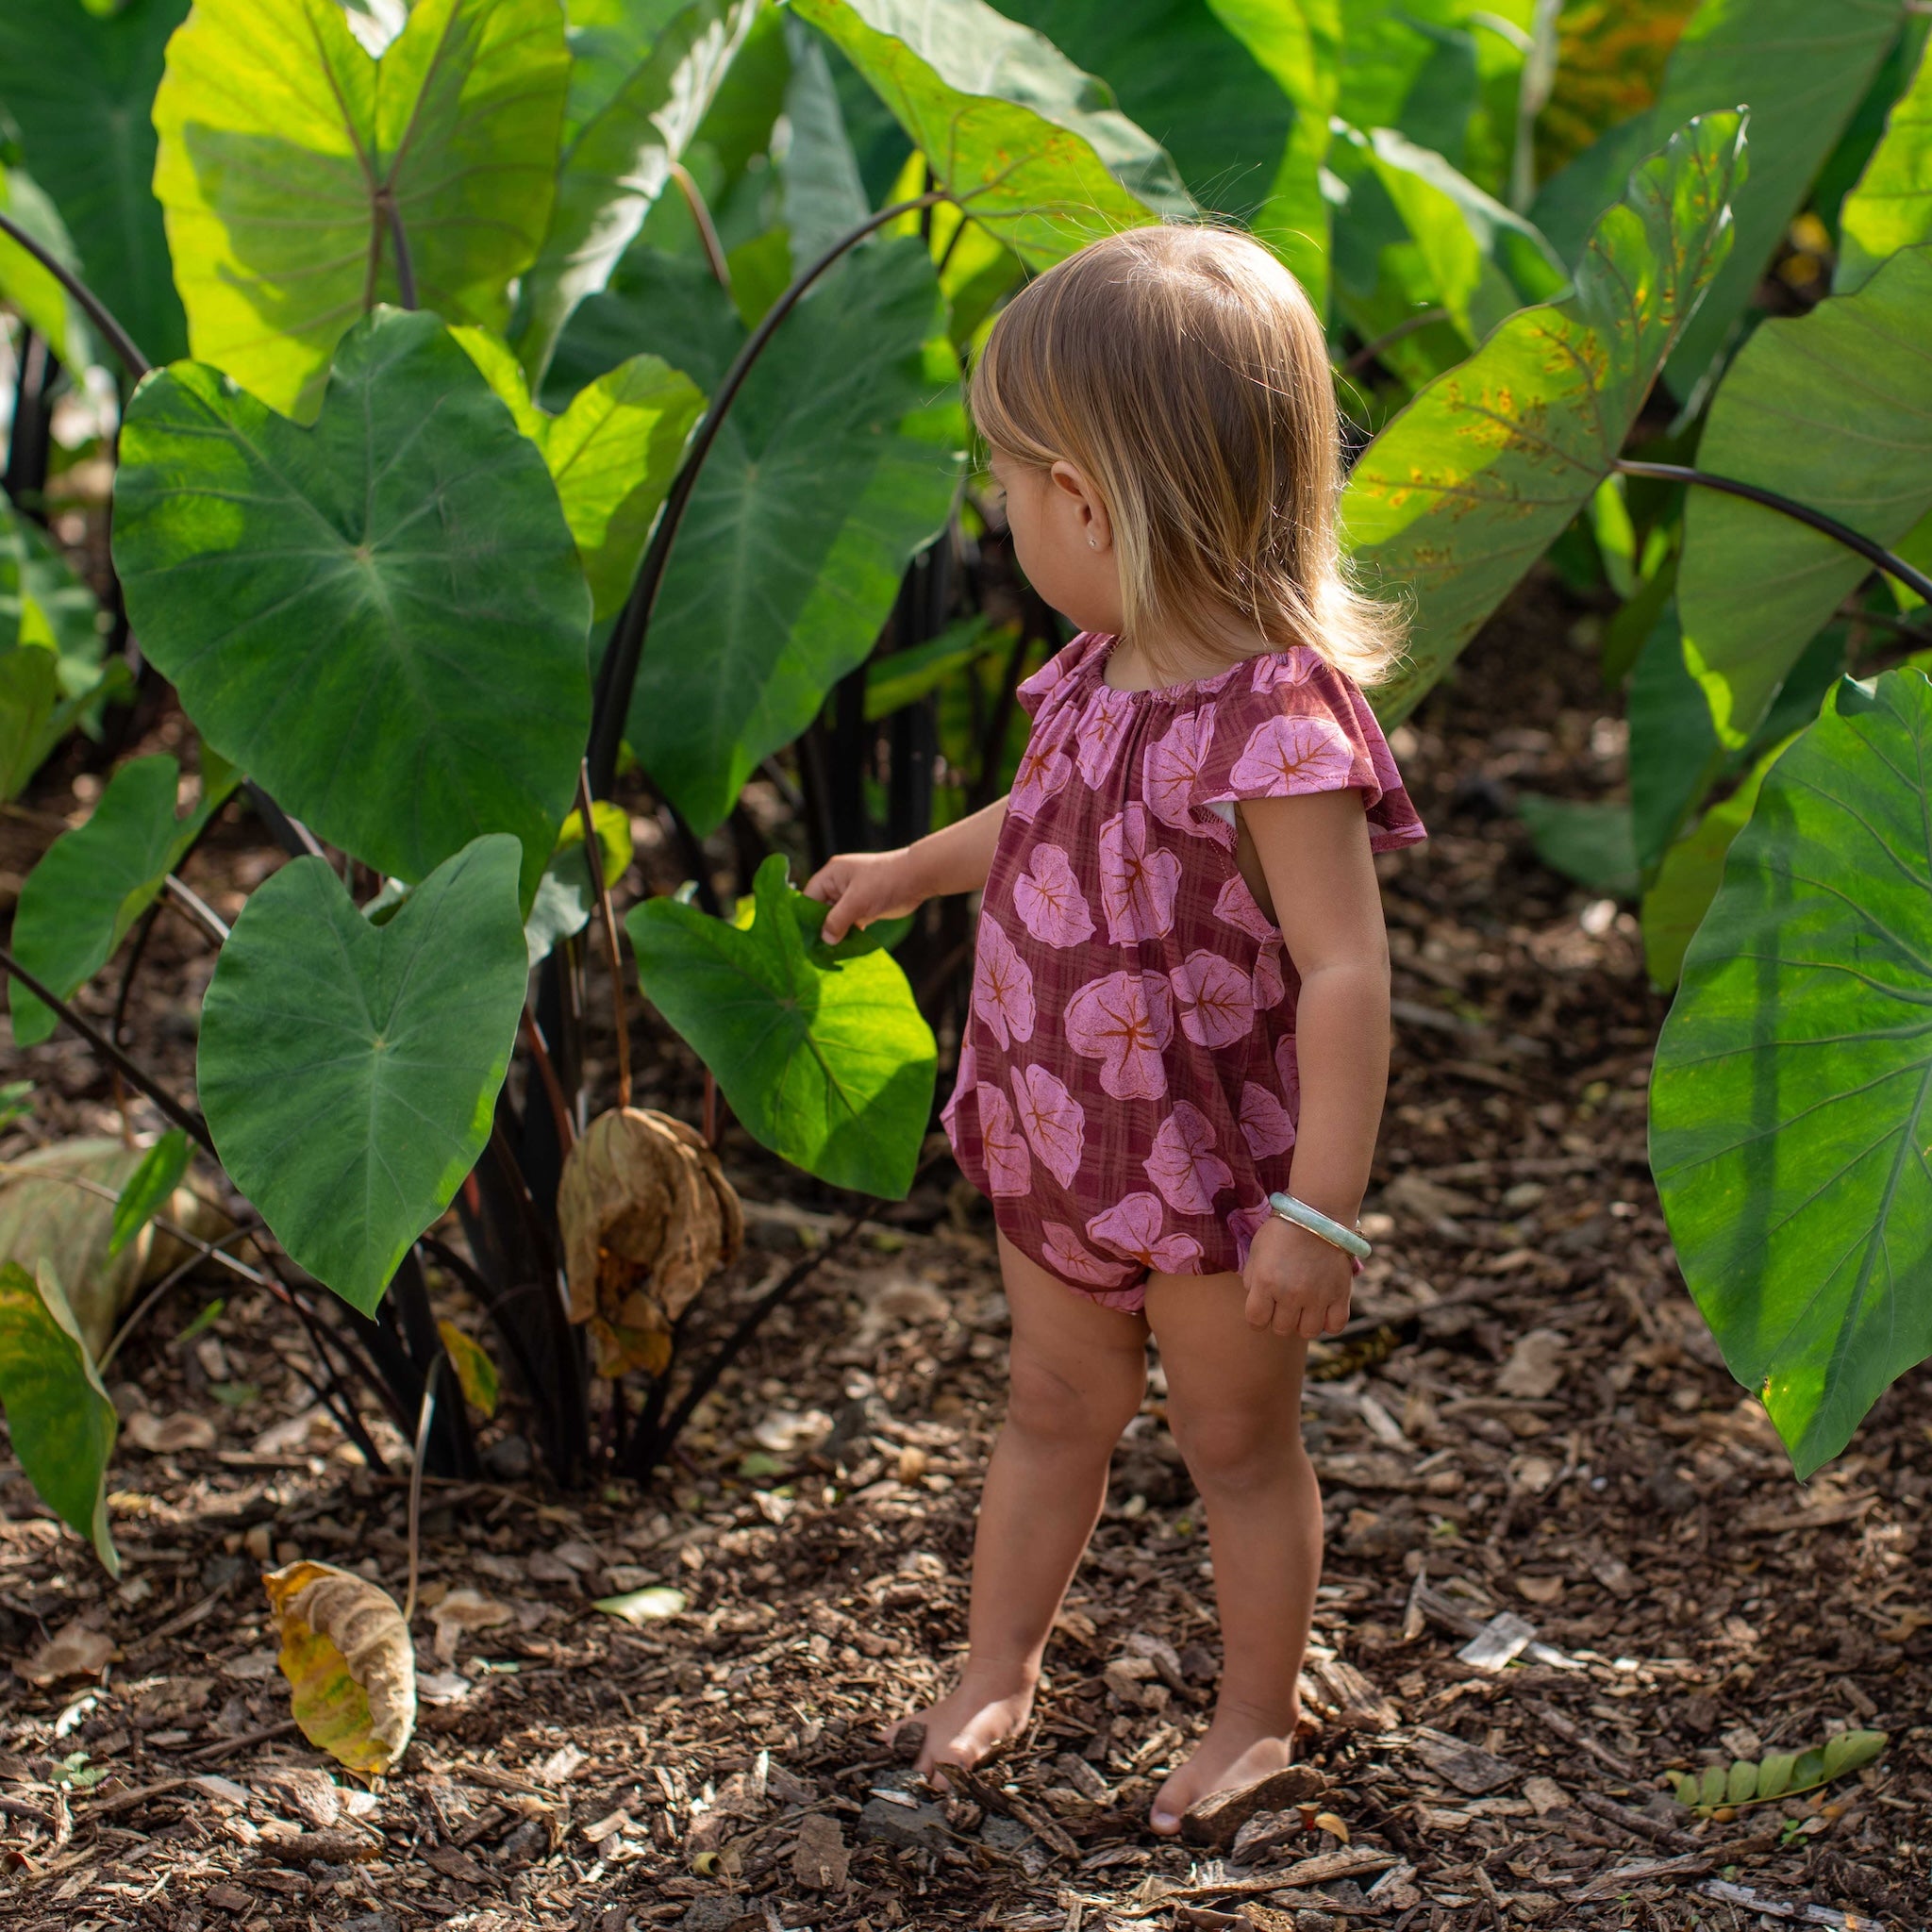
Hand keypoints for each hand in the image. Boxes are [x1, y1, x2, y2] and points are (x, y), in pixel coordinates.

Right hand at [802, 847, 927, 944]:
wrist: (918, 878)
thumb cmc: (885, 881)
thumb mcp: (858, 900)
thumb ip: (838, 920)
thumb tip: (825, 940)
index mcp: (831, 876)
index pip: (808, 899)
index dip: (805, 919)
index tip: (804, 941)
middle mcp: (838, 886)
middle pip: (820, 911)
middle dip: (820, 930)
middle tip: (816, 952)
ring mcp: (851, 897)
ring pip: (836, 920)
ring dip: (835, 935)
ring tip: (829, 955)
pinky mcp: (864, 908)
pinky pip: (850, 924)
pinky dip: (848, 936)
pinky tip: (845, 950)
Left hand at [1241, 1212, 1352, 1338]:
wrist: (1319, 1213)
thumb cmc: (1283, 1229)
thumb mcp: (1257, 1250)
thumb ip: (1251, 1278)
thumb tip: (1255, 1299)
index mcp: (1266, 1282)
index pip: (1255, 1321)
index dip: (1257, 1318)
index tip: (1262, 1311)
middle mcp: (1291, 1294)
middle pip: (1281, 1328)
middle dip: (1279, 1318)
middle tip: (1283, 1303)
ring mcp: (1317, 1297)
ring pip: (1307, 1332)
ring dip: (1303, 1322)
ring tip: (1303, 1306)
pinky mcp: (1341, 1295)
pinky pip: (1335, 1326)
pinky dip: (1328, 1322)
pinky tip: (1322, 1309)